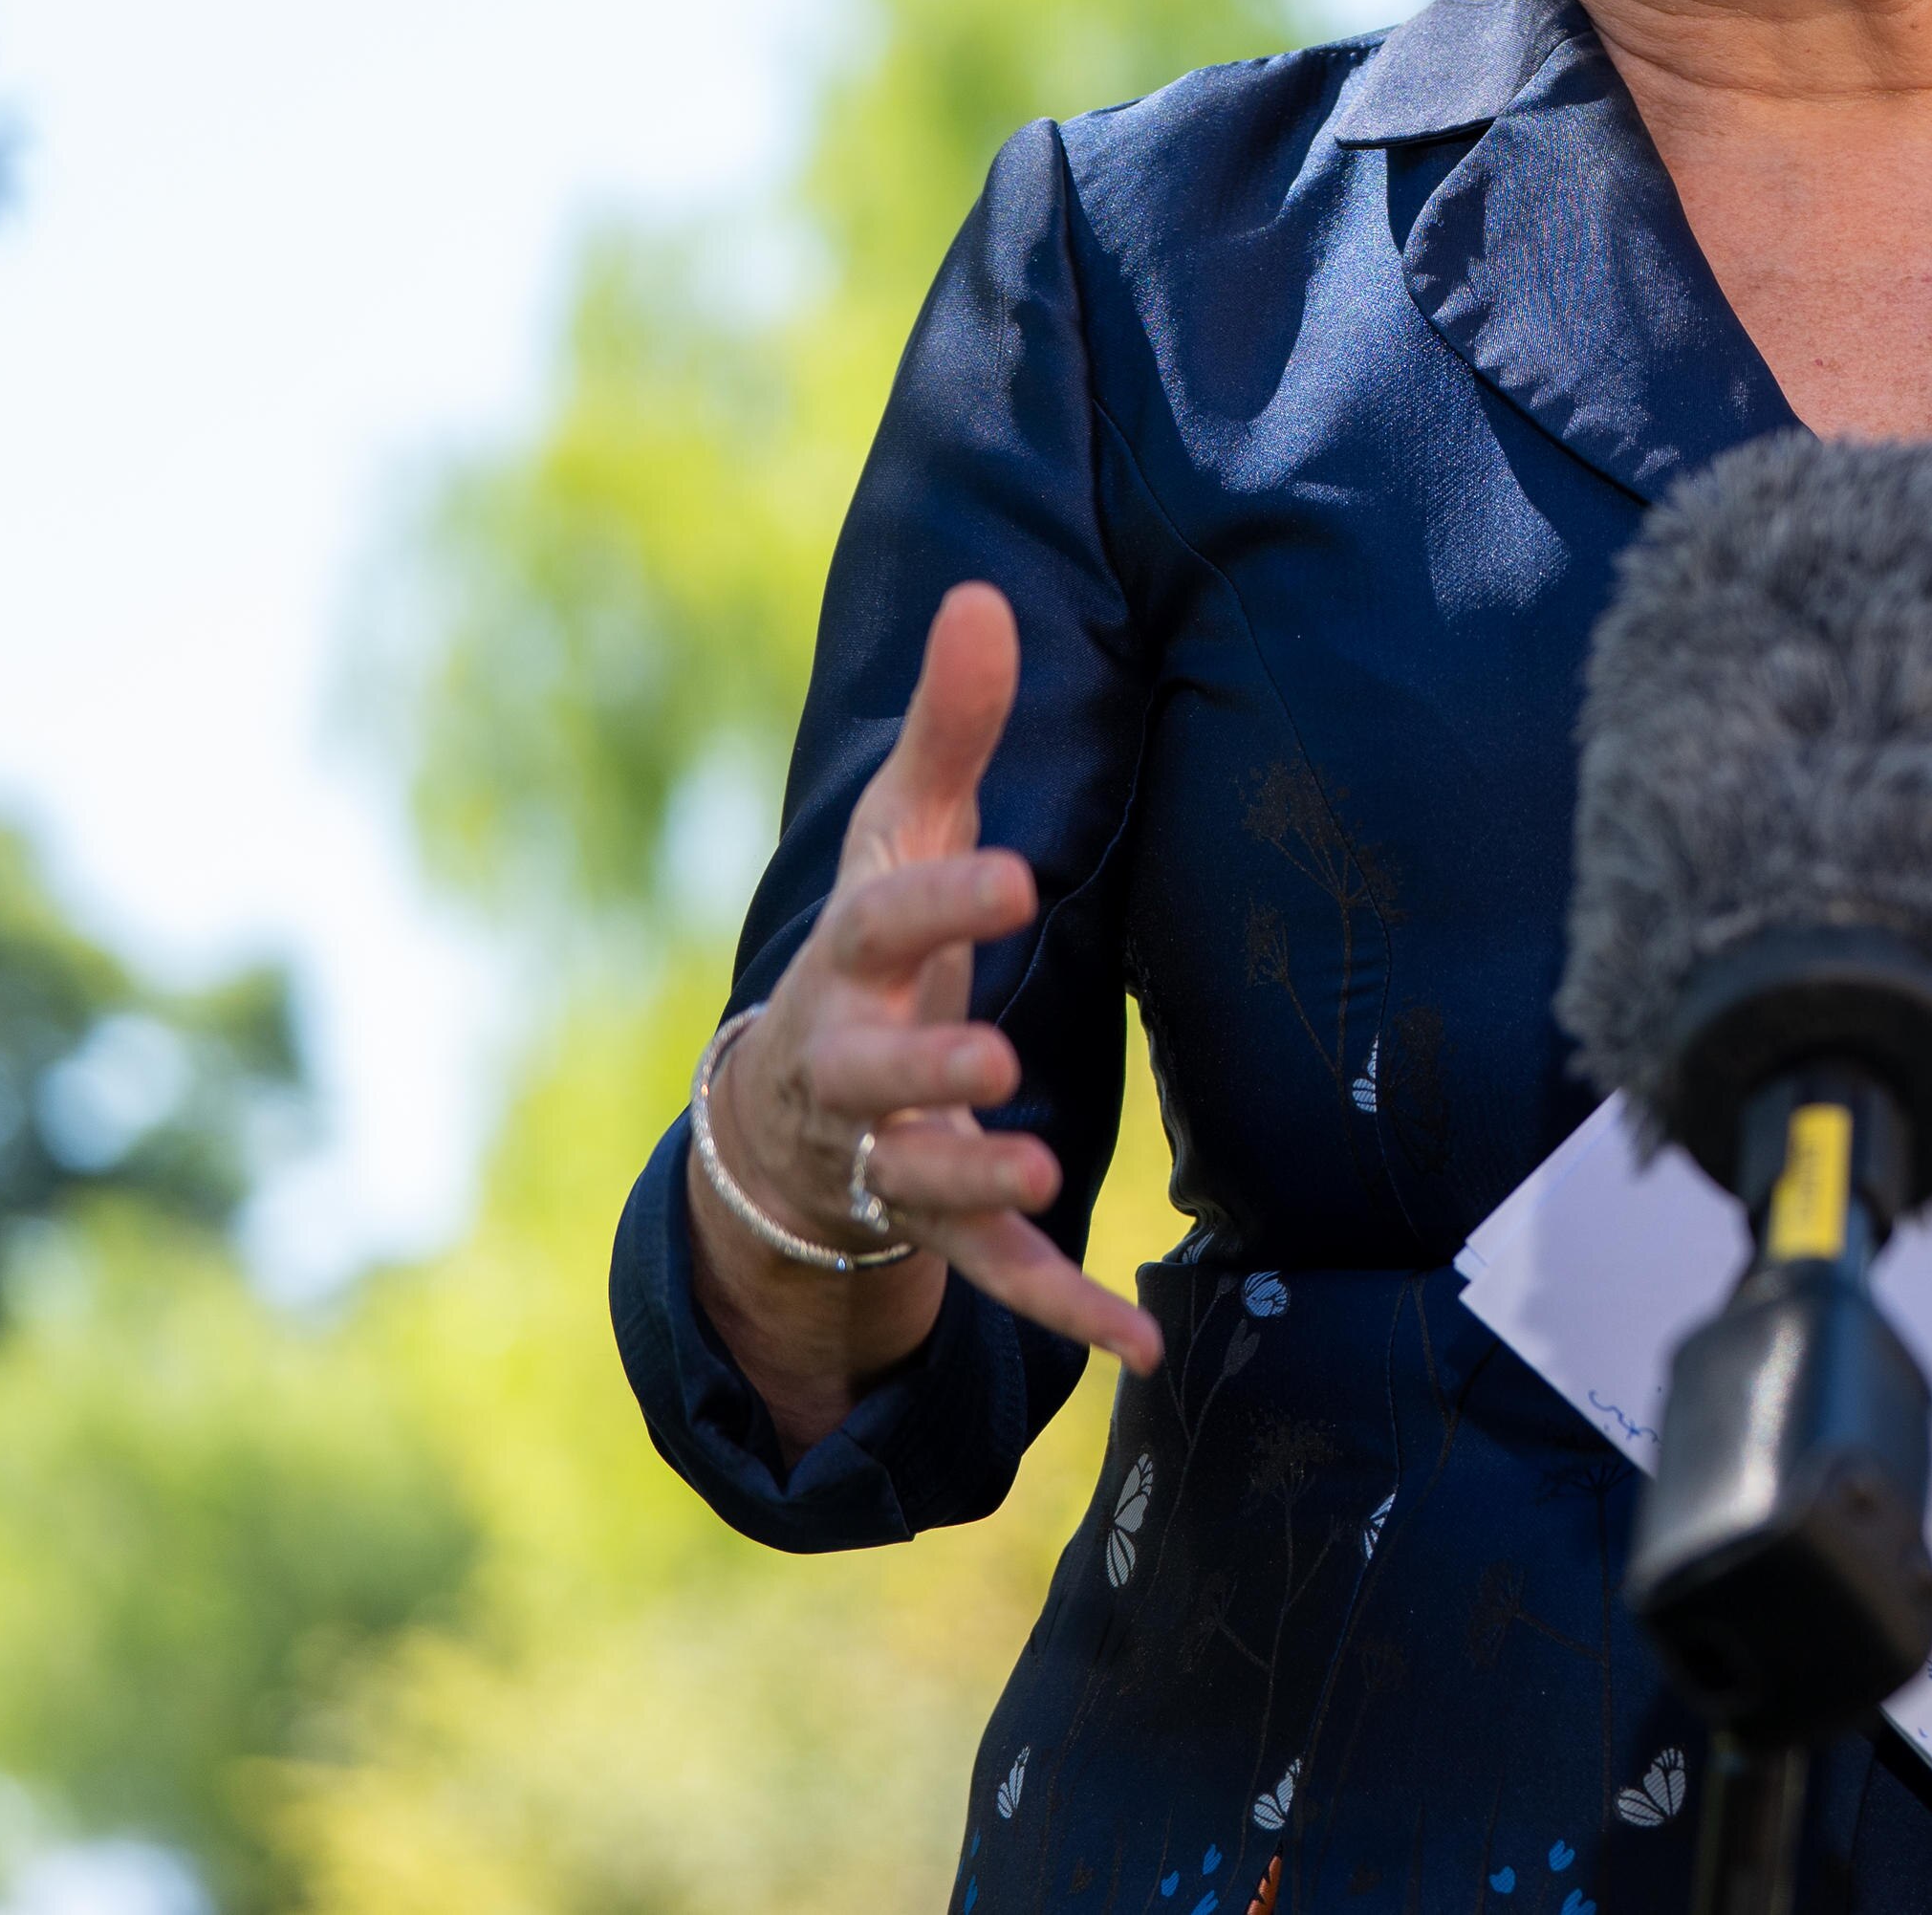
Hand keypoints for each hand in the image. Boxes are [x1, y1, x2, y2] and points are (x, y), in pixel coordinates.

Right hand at [695, 583, 1163, 1429]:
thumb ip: (951, 725)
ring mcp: (885, 1156)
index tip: (1016, 873)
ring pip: (921, 1179)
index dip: (943, 902)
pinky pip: (995, 1272)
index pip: (883, 926)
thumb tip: (983, 594)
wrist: (791, 1101)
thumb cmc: (872, 939)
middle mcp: (851, 1068)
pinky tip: (1140, 1338)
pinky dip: (1064, 1308)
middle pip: (874, 1075)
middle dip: (926, 1069)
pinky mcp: (935, 1226)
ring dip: (978, 1181)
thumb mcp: (899, 830)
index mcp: (849, 962)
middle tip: (994, 1058)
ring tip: (1040, 1164)